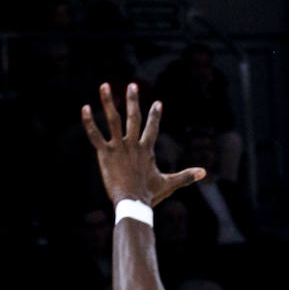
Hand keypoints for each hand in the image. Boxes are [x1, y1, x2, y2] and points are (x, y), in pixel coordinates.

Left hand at [81, 82, 205, 207]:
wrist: (133, 204)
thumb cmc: (150, 196)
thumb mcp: (169, 184)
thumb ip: (186, 176)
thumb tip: (204, 173)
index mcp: (146, 150)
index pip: (152, 128)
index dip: (155, 115)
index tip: (157, 103)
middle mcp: (133, 144)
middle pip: (133, 117)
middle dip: (133, 101)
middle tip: (132, 85)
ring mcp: (119, 147)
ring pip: (113, 119)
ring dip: (108, 102)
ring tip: (104, 85)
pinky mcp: (106, 154)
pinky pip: (95, 135)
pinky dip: (89, 122)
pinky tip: (84, 108)